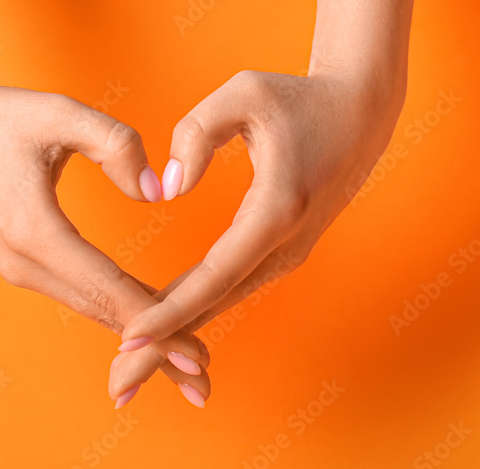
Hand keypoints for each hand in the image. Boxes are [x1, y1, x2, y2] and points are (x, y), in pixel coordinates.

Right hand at [0, 70, 211, 406]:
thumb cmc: (4, 113)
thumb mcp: (62, 113)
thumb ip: (117, 145)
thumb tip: (156, 194)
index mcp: (34, 229)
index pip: (107, 289)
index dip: (157, 325)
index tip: (196, 354)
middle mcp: (22, 260)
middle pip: (101, 313)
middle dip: (156, 349)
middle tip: (202, 379)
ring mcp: (17, 264)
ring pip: (88, 307)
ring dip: (137, 336)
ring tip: (184, 363)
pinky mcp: (19, 259)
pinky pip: (75, 292)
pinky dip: (113, 313)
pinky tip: (143, 327)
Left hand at [111, 66, 405, 397]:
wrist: (361, 110)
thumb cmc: (298, 96)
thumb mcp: (243, 92)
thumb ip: (196, 135)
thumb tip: (166, 190)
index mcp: (276, 208)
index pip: (214, 274)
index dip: (169, 311)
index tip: (127, 339)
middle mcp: (286, 242)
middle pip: (216, 305)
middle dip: (166, 347)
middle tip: (118, 386)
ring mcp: (289, 251)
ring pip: (223, 302)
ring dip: (177, 336)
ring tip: (129, 370)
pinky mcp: (284, 249)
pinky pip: (232, 286)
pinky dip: (196, 312)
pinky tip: (163, 328)